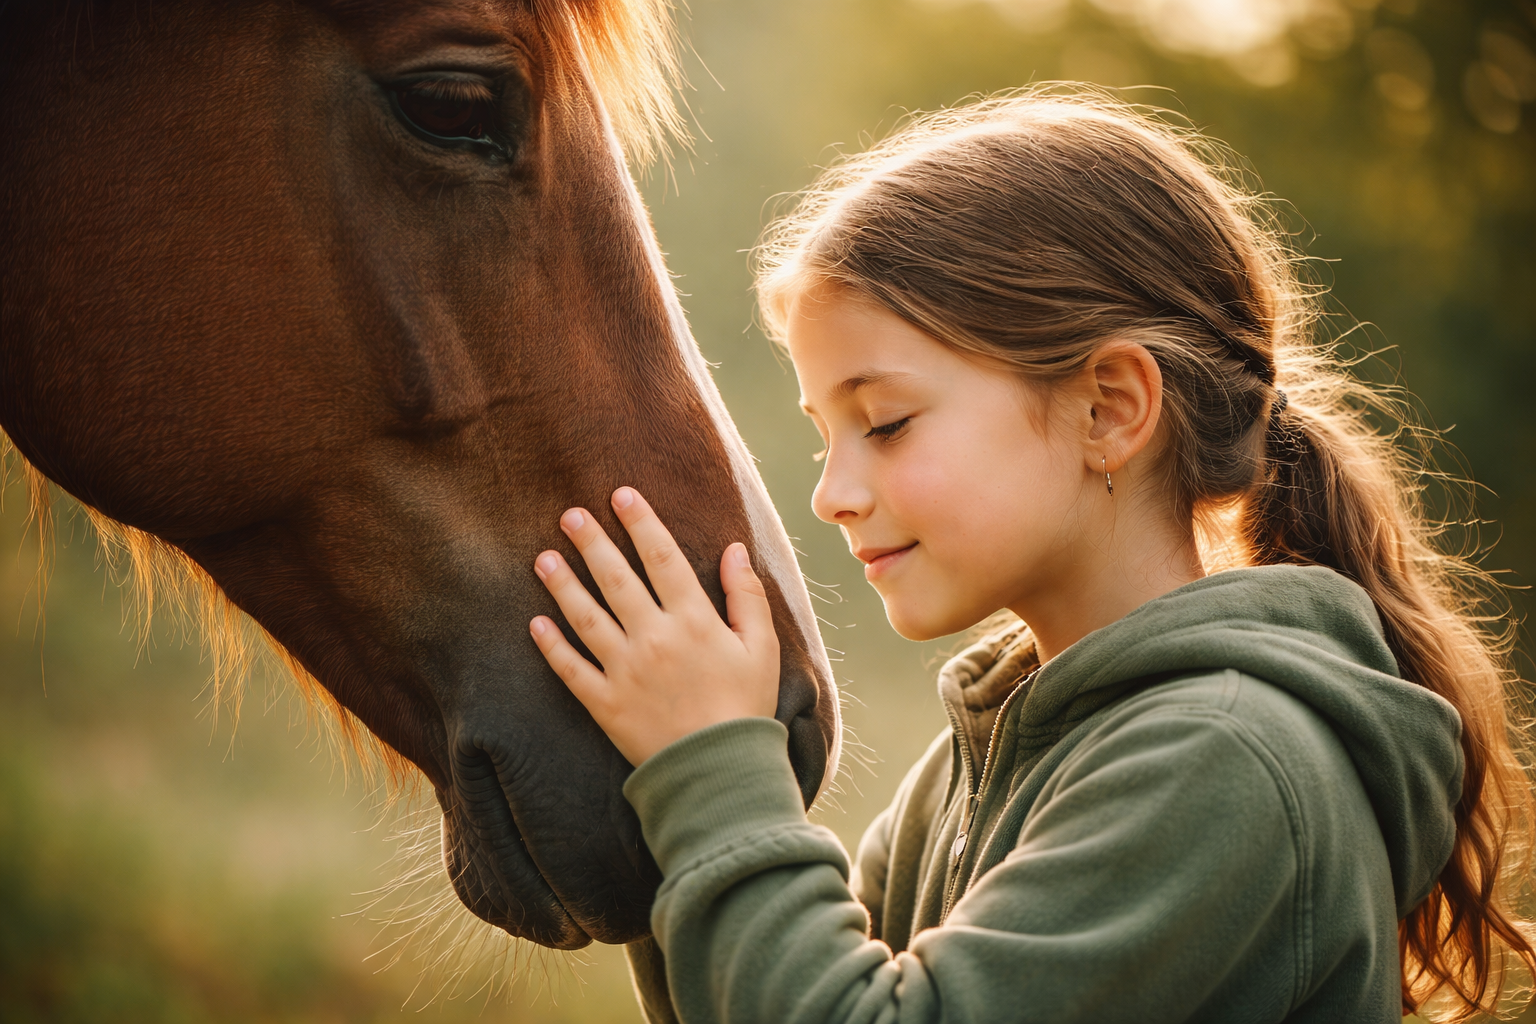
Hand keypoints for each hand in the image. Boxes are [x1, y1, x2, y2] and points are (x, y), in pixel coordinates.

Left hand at [529, 487, 780, 765]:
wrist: (722, 772)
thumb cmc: (746, 707)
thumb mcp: (761, 647)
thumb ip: (746, 595)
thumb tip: (734, 549)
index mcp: (693, 620)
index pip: (662, 557)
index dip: (640, 523)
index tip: (621, 495)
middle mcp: (654, 638)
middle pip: (615, 578)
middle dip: (592, 542)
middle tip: (570, 514)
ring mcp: (625, 671)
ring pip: (585, 617)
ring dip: (562, 585)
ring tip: (543, 558)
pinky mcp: (605, 704)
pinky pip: (571, 669)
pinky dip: (551, 646)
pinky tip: (536, 622)